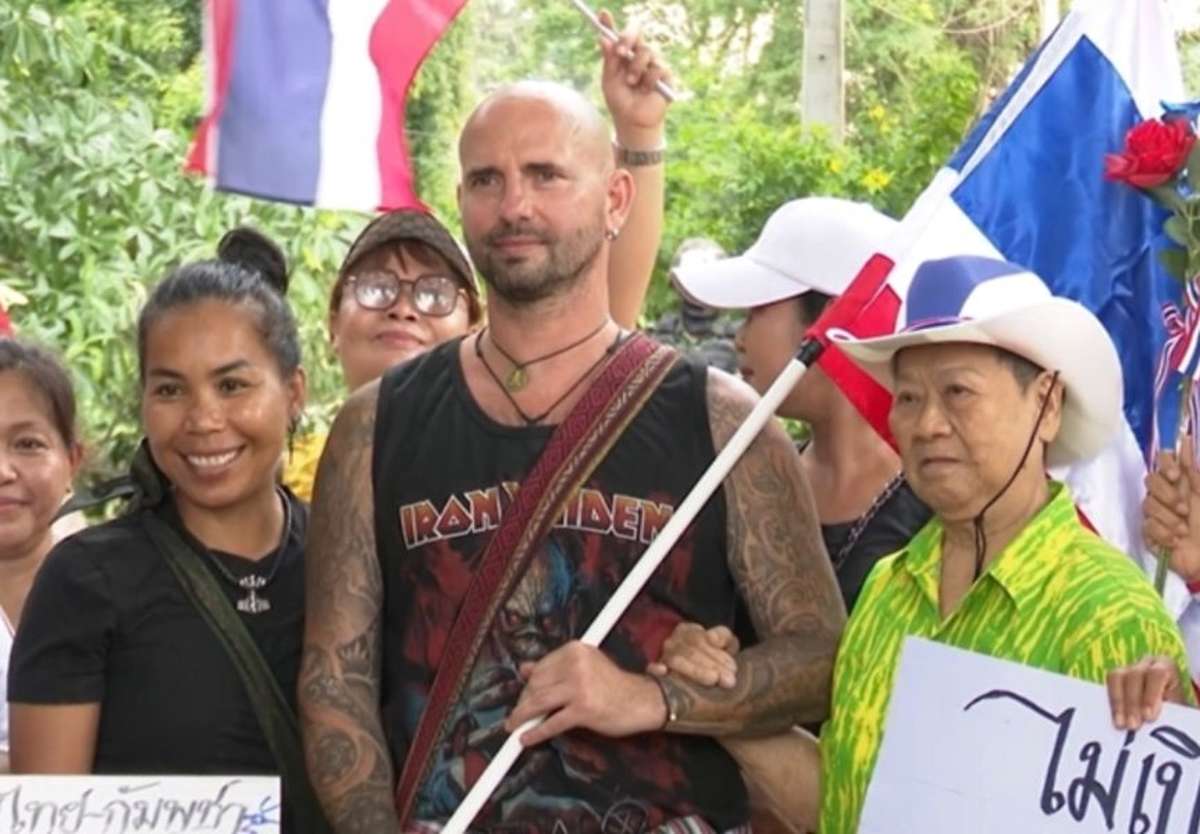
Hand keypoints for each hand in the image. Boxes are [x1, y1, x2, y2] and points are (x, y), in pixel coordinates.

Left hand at [505, 641, 666, 746]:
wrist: (642, 701)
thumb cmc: (613, 685)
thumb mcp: (585, 666)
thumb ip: (555, 666)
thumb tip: (524, 669)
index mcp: (575, 650)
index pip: (540, 667)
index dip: (528, 685)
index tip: (523, 697)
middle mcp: (576, 664)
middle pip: (536, 685)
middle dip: (524, 702)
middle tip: (518, 715)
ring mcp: (579, 686)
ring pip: (539, 702)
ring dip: (523, 717)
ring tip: (514, 726)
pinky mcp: (583, 709)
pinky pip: (552, 723)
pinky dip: (536, 733)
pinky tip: (526, 738)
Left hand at [598, 10, 671, 143]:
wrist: (632, 122)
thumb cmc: (620, 102)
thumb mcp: (609, 80)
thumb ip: (609, 60)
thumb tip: (603, 38)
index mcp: (624, 55)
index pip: (619, 34)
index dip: (610, 23)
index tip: (602, 14)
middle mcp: (639, 55)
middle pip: (636, 33)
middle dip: (627, 39)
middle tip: (620, 52)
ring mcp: (653, 64)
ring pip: (647, 51)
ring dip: (636, 68)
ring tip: (631, 83)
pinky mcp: (666, 76)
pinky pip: (658, 68)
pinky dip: (649, 79)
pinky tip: (645, 90)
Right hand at [647, 623, 739, 688]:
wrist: (687, 666)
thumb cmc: (710, 655)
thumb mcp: (722, 643)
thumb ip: (724, 637)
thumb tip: (713, 639)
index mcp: (688, 631)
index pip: (700, 638)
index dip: (716, 653)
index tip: (732, 667)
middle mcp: (673, 641)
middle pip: (691, 651)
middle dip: (712, 665)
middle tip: (729, 680)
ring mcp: (662, 655)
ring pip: (676, 660)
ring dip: (696, 671)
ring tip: (713, 680)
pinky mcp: (654, 670)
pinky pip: (651, 667)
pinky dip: (655, 669)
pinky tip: (663, 672)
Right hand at [1107, 655, 1186, 729]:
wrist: (1166, 710)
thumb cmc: (1174, 711)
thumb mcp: (1176, 709)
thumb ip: (1166, 711)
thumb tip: (1150, 718)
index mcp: (1165, 666)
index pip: (1156, 674)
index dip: (1151, 694)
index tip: (1148, 716)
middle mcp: (1146, 663)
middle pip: (1133, 675)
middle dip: (1132, 702)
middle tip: (1132, 725)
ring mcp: (1127, 668)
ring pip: (1116, 677)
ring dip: (1117, 702)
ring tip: (1120, 724)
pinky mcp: (1115, 679)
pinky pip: (1108, 686)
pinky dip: (1111, 703)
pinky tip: (1115, 718)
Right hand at [1144, 436, 1199, 582]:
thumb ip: (1193, 471)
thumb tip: (1185, 440)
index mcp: (1181, 483)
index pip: (1163, 461)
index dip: (1165, 465)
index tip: (1176, 477)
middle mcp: (1165, 494)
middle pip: (1150, 481)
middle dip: (1167, 496)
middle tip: (1184, 510)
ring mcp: (1155, 513)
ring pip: (1148, 504)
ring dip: (1169, 519)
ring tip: (1184, 531)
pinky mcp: (1148, 532)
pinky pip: (1147, 525)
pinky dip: (1163, 533)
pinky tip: (1176, 541)